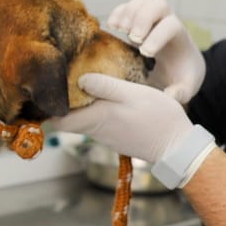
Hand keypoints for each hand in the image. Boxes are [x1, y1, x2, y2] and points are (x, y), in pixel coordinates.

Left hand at [51, 75, 207, 186]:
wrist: (178, 147)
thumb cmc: (158, 118)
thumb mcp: (133, 94)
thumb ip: (106, 86)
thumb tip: (79, 80)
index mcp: (96, 118)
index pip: (58, 120)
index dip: (49, 107)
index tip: (47, 89)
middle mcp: (96, 130)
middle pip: (68, 118)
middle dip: (63, 101)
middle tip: (64, 78)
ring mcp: (105, 135)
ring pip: (82, 119)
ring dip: (80, 104)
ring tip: (82, 80)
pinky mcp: (115, 136)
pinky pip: (97, 122)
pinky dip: (94, 109)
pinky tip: (103, 93)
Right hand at [106, 0, 203, 104]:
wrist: (182, 64)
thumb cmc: (182, 76)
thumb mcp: (186, 88)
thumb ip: (181, 93)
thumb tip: (169, 96)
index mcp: (181, 37)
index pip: (172, 25)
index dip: (158, 35)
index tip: (145, 53)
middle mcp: (168, 21)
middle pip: (158, 4)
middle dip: (142, 18)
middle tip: (132, 38)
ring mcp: (153, 17)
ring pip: (143, 1)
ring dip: (128, 12)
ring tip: (118, 29)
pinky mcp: (138, 19)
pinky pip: (128, 6)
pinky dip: (118, 12)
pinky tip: (111, 25)